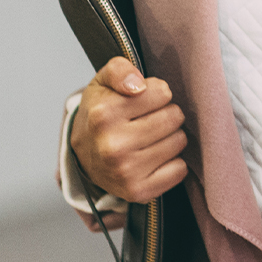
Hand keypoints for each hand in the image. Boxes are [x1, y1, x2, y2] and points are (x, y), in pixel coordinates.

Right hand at [68, 57, 188, 204]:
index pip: (163, 92)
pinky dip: (173, 162)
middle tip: (149, 120)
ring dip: (170, 137)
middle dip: (166, 114)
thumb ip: (120, 70)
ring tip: (150, 138)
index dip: (157, 93)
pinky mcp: (138, 191)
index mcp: (103, 115)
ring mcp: (125, 172)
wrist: (82, 156)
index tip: (144, 100)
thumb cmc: (100, 114)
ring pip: (179, 141)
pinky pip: (179, 169)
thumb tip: (138, 86)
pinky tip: (154, 158)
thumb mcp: (103, 82)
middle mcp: (112, 146)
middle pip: (174, 117)